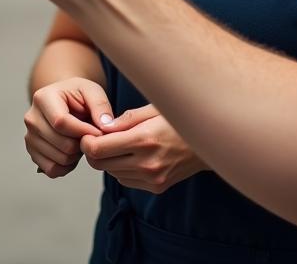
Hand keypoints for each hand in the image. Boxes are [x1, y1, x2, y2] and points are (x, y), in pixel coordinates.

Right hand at [25, 78, 113, 178]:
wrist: (64, 101)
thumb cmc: (78, 95)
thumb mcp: (92, 91)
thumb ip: (101, 105)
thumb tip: (105, 127)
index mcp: (43, 98)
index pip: (61, 122)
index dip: (84, 131)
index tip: (98, 131)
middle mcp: (31, 118)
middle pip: (62, 144)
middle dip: (82, 144)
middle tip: (90, 135)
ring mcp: (29, 137)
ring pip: (59, 159)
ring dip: (76, 155)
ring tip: (81, 141)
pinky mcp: (32, 153)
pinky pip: (52, 170)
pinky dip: (66, 166)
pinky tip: (73, 152)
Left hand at [81, 104, 205, 193]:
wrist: (209, 142)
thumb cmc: (180, 118)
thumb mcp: (155, 108)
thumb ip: (127, 119)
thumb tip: (102, 127)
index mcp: (143, 139)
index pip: (98, 149)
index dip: (87, 141)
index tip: (87, 133)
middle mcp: (146, 163)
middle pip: (101, 164)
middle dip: (94, 151)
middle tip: (97, 138)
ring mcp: (152, 178)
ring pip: (112, 173)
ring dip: (108, 160)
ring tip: (117, 145)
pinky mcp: (156, 187)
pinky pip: (126, 181)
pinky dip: (122, 169)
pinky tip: (132, 156)